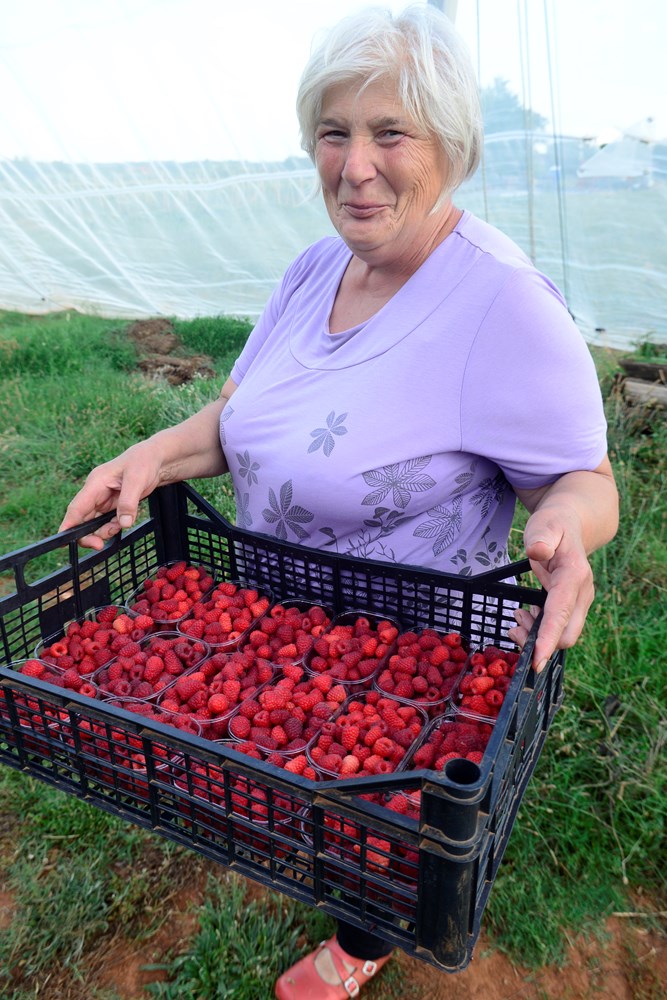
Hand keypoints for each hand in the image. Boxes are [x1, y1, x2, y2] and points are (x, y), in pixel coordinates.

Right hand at [58, 440, 163, 548]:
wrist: (155, 460)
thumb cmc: (143, 462)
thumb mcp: (137, 479)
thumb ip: (128, 502)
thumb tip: (124, 523)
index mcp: (95, 483)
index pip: (76, 508)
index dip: (68, 525)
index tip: (62, 542)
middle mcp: (95, 493)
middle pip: (82, 519)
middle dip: (88, 534)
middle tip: (99, 545)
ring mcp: (103, 499)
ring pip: (94, 523)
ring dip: (103, 531)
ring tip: (118, 527)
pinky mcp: (112, 504)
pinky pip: (106, 521)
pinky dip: (113, 526)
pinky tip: (124, 521)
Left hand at [506, 508, 594, 671]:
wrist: (571, 524)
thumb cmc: (554, 525)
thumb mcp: (545, 525)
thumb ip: (541, 538)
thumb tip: (537, 552)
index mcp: (575, 576)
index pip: (562, 614)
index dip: (548, 639)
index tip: (536, 660)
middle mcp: (582, 594)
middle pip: (567, 635)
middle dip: (539, 642)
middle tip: (513, 626)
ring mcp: (580, 602)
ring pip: (564, 636)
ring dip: (538, 636)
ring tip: (517, 616)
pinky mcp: (573, 606)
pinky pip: (559, 628)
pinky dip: (541, 630)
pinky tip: (526, 615)